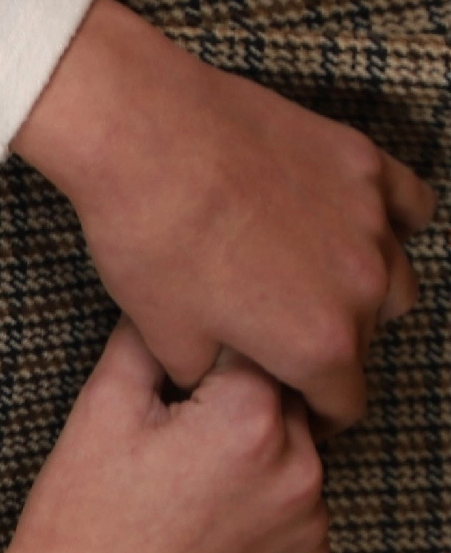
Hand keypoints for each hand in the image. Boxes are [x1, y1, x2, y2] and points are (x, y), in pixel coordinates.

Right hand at [0, 318, 330, 552]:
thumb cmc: (82, 518)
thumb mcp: (100, 409)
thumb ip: (147, 339)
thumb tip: (174, 303)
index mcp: (250, 418)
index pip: (250, 347)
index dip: (206, 358)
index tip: (173, 380)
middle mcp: (301, 466)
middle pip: (281, 397)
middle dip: (235, 402)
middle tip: (172, 435)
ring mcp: (313, 520)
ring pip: (293, 449)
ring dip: (255, 449)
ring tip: (187, 483)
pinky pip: (299, 504)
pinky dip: (265, 500)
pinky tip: (208, 518)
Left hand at [18, 0, 438, 431]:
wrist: (144, 138)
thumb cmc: (148, 238)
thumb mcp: (161, 333)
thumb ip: (207, 373)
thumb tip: (212, 379)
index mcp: (319, 342)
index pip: (344, 401)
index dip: (318, 414)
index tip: (300, 409)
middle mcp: (364, 286)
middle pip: (366, 337)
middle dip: (327, 345)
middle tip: (282, 332)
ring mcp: (370, 221)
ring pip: (395, 276)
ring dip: (362, 290)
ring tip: (311, 281)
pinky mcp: (363, 163)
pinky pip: (409, 204)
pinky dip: (390, 220)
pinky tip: (356, 224)